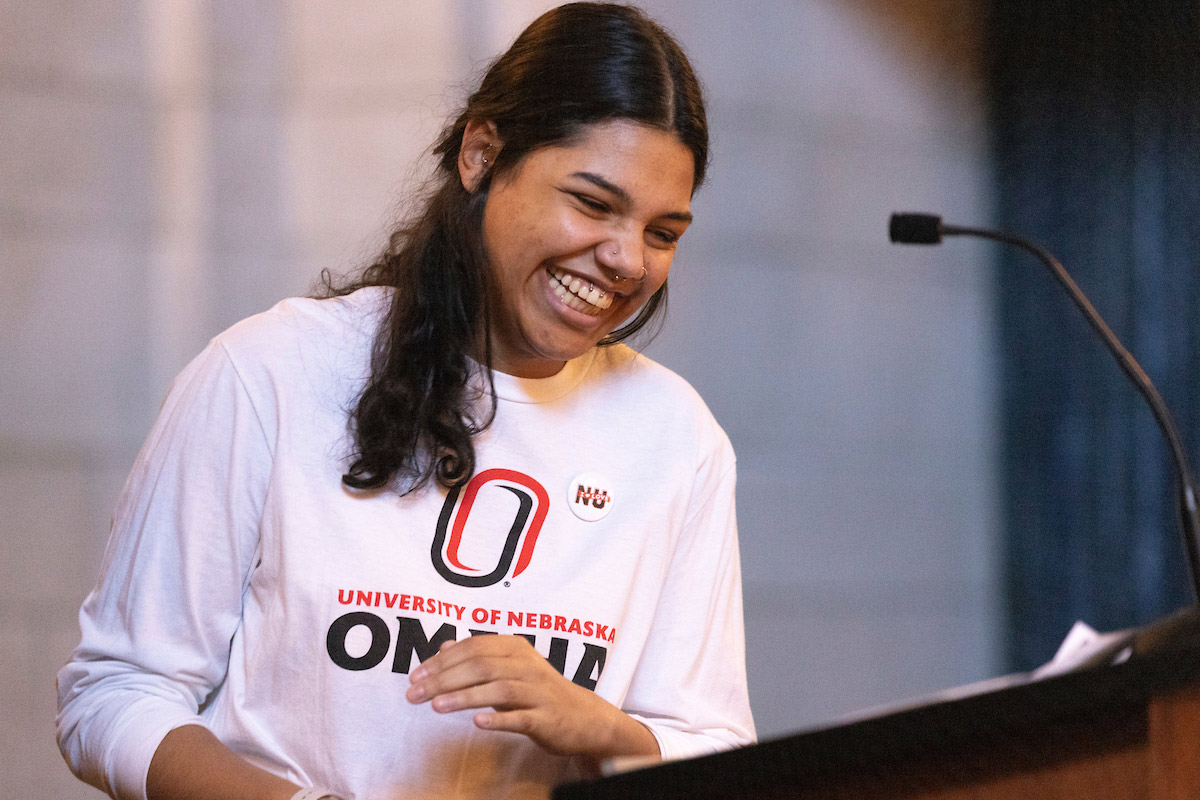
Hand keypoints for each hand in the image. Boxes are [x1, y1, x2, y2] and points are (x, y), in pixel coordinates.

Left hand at [405, 635, 657, 761]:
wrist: (582, 718)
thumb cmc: (538, 692)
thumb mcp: (508, 669)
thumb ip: (477, 657)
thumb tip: (443, 646)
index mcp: (516, 648)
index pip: (474, 647)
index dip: (442, 660)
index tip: (415, 676)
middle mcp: (527, 665)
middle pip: (481, 666)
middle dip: (444, 679)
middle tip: (415, 694)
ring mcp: (538, 691)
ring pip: (499, 689)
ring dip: (464, 696)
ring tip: (436, 706)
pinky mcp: (547, 717)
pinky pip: (521, 717)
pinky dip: (499, 718)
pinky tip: (478, 723)